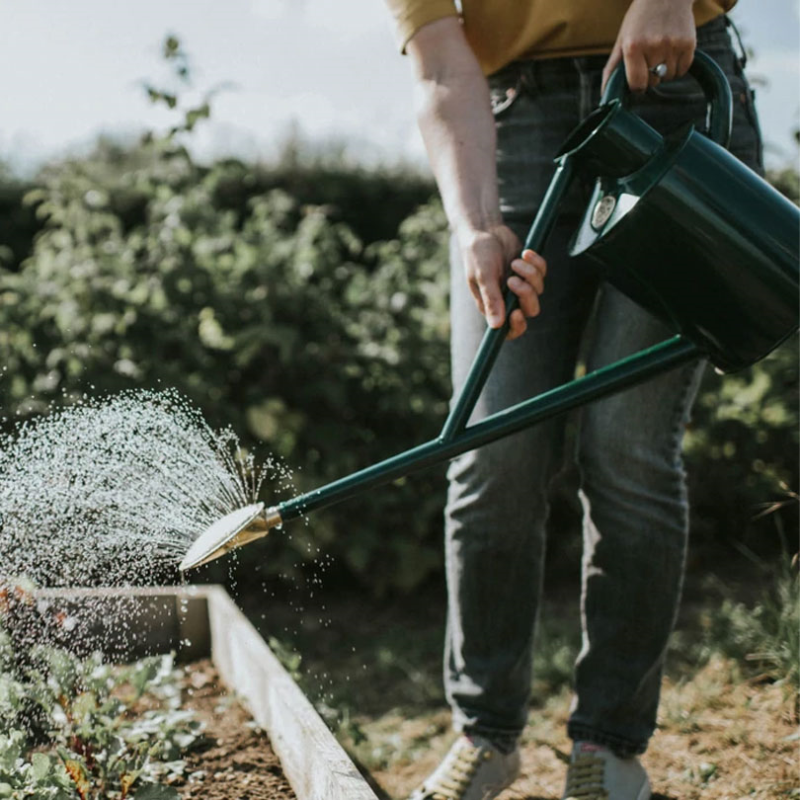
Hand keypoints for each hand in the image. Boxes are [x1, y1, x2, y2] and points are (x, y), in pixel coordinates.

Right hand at [458, 224, 546, 340]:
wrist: (485, 230)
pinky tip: (524, 253)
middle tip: (514, 279)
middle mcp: (508, 298)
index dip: (517, 326)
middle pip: (529, 310)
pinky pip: (542, 273)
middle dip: (526, 295)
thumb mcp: (482, 276)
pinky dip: (536, 262)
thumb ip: (491, 299)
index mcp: (493, 305)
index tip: (516, 312)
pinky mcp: (529, 270)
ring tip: (516, 261)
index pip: (509, 329)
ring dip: (530, 274)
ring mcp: (520, 284)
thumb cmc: (477, 254)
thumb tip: (496, 326)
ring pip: (538, 290)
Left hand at [602, 0, 696, 93]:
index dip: (637, 86)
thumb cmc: (639, 20)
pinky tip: (672, 52)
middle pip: (653, 82)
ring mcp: (673, 44)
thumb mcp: (622, 40)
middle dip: (650, 76)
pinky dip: (677, 67)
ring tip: (661, 53)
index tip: (637, 79)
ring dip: (664, 72)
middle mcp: (654, 46)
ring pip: (668, 77)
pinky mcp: (688, 43)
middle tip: (649, 59)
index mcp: (633, 47)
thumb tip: (604, 96)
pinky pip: (683, 70)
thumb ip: (612, 68)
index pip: (637, 84)